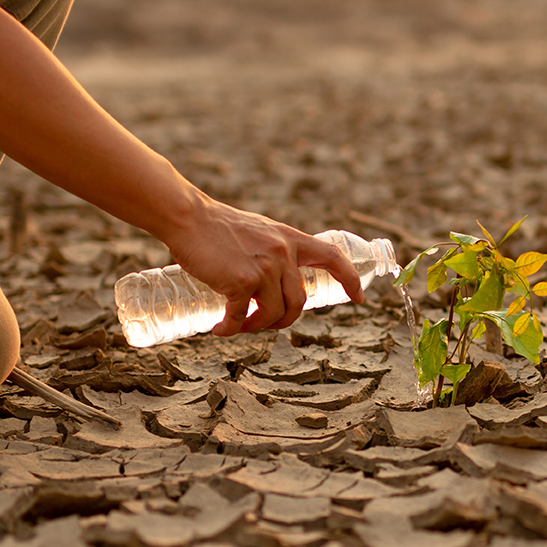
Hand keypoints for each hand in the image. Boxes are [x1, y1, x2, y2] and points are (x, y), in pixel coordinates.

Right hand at [166, 193, 364, 335]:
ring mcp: (263, 268)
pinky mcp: (240, 281)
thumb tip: (278, 280)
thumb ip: (274, 251)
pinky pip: (240, 316)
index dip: (349, 278)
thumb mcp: (259, 232)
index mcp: (290, 239)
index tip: (358, 297)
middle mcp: (282, 253)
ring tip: (239, 326)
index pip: (332, 257)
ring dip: (257, 327)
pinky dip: (230, 328)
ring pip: (273, 314)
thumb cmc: (218, 226)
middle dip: (283, 320)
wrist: (188, 217)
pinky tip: (220, 330)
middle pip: (299, 301)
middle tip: (261, 322)